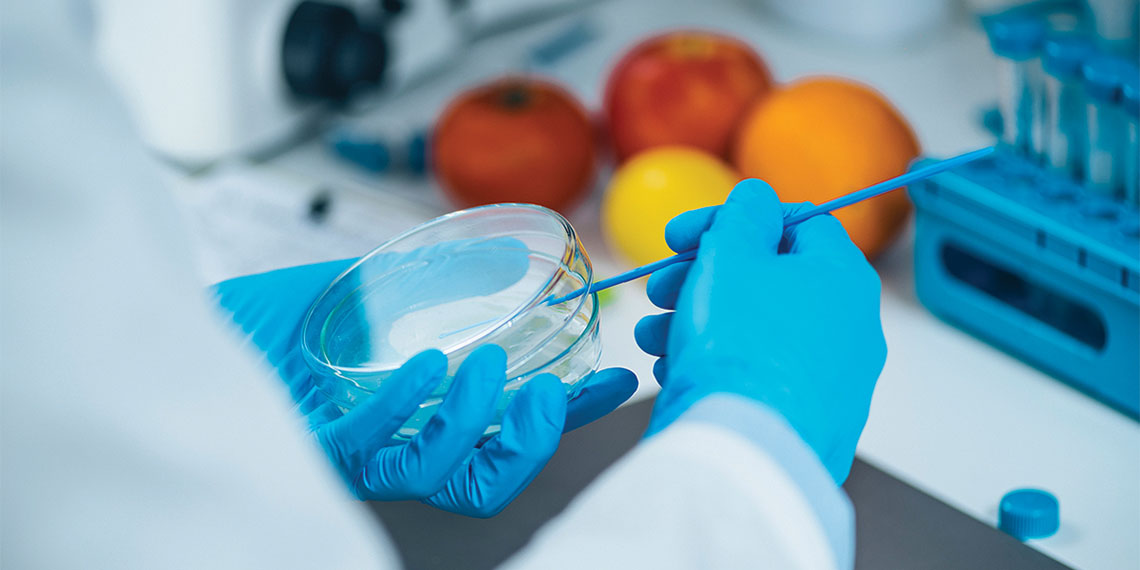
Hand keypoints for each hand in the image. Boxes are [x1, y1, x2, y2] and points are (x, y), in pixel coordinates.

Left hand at [213, 257, 636, 516]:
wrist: (192, 319)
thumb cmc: (278, 317)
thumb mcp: (372, 292)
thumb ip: (436, 281)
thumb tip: (505, 256)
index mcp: (415, 420)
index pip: (504, 436)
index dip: (565, 421)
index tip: (616, 381)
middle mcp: (389, 447)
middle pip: (480, 481)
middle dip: (535, 445)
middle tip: (557, 394)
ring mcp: (351, 450)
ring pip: (434, 474)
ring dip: (473, 423)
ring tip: (483, 369)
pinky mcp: (307, 441)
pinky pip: (367, 444)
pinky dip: (403, 407)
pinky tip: (422, 364)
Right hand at [633, 179, 885, 483]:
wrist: (746, 449)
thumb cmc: (741, 345)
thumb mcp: (732, 255)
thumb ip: (743, 214)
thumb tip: (758, 195)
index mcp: (843, 277)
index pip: (794, 223)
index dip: (731, 220)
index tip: (682, 236)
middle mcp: (851, 329)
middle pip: (768, 281)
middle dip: (702, 278)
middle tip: (659, 288)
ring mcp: (834, 381)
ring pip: (757, 331)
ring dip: (698, 322)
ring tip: (652, 336)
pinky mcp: (810, 422)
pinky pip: (759, 377)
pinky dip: (716, 365)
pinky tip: (675, 370)